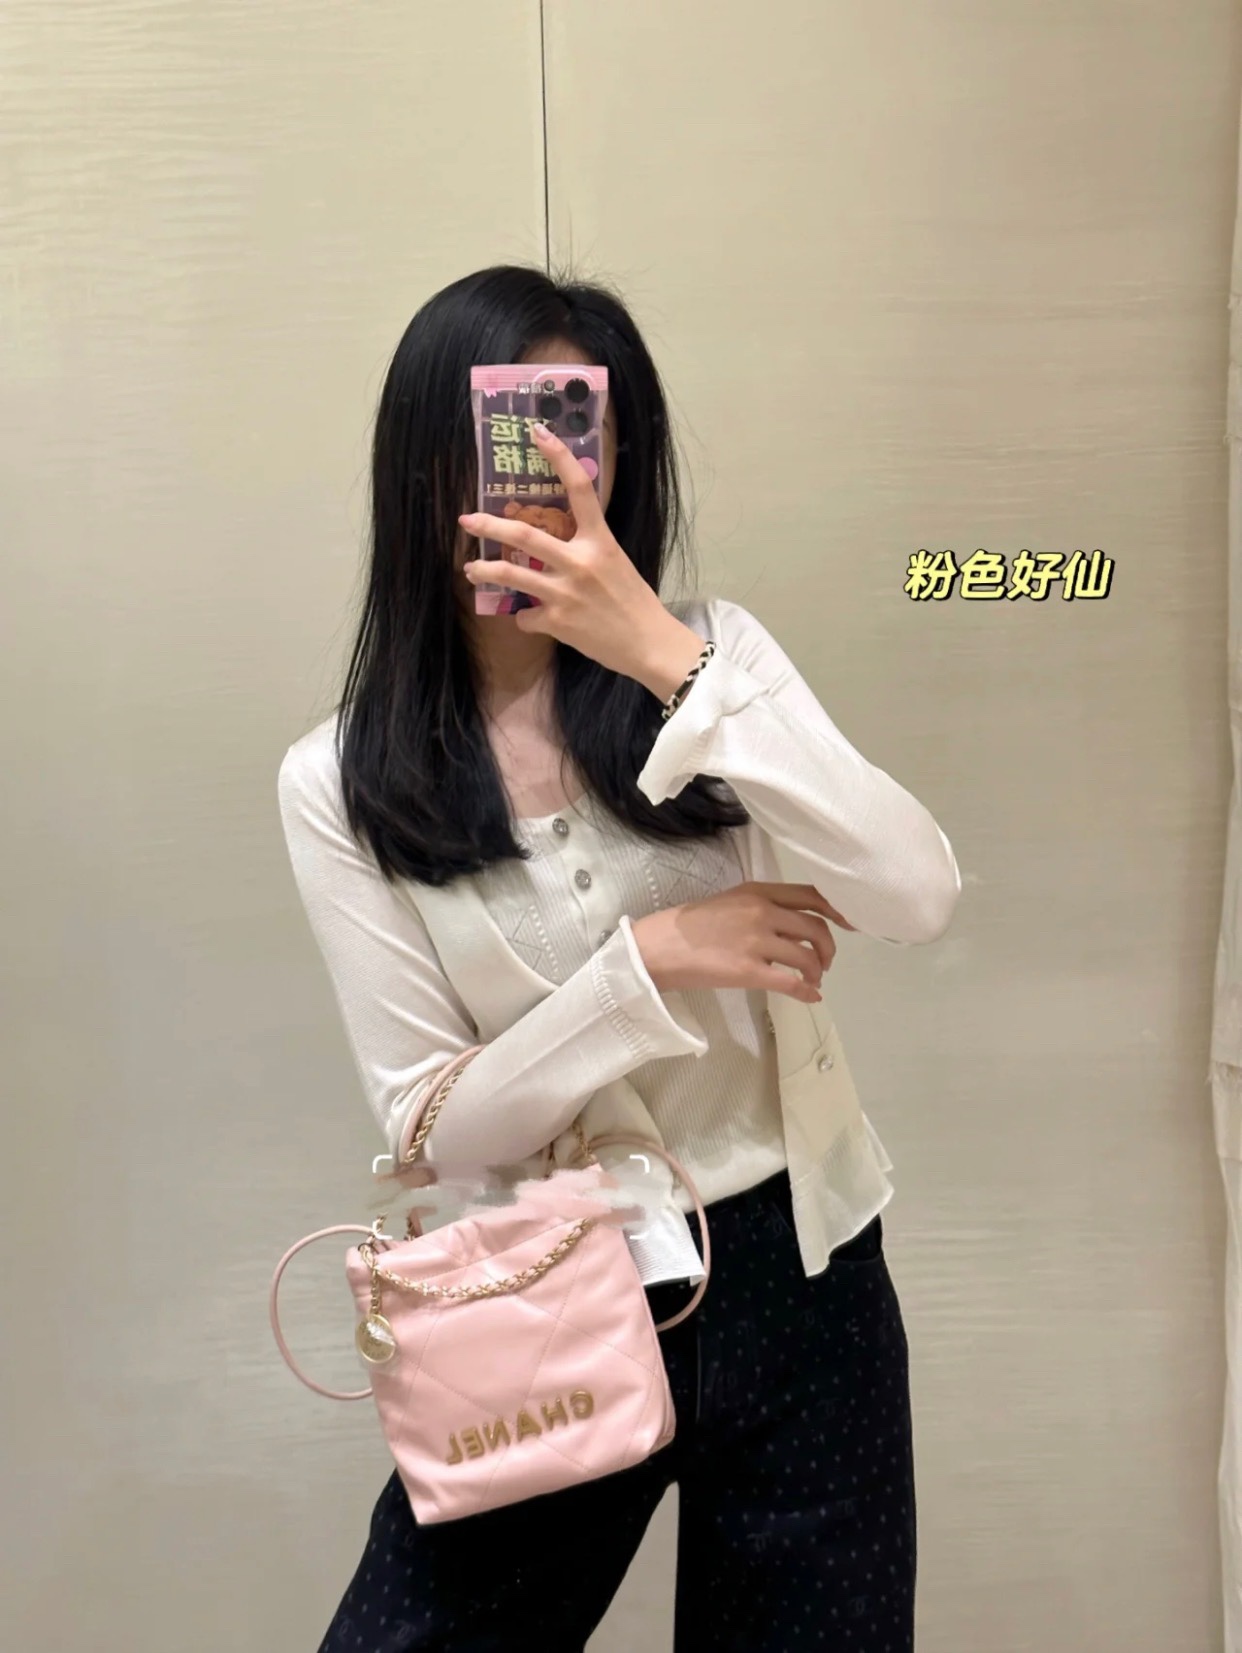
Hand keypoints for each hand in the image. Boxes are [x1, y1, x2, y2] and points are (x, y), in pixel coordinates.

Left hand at [459, 423, 704, 696]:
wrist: (648, 643)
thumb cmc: (633, 602)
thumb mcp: (615, 562)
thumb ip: (587, 548)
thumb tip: (557, 540)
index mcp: (600, 541)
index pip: (580, 489)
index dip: (559, 457)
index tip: (539, 433)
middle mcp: (580, 562)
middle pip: (523, 534)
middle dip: (488, 526)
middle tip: (466, 520)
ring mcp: (566, 592)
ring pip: (511, 575)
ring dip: (484, 570)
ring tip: (471, 569)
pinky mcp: (558, 621)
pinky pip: (526, 616)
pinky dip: (525, 617)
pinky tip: (532, 619)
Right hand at [630, 882, 855, 1003]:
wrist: (661, 946)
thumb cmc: (695, 925)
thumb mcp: (732, 901)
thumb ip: (765, 907)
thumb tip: (796, 927)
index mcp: (758, 891)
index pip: (812, 895)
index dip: (838, 910)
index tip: (850, 922)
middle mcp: (762, 911)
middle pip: (816, 927)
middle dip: (828, 948)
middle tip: (825, 963)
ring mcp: (756, 941)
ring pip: (807, 957)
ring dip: (817, 972)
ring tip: (812, 980)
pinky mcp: (748, 971)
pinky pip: (791, 982)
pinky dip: (807, 992)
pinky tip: (810, 997)